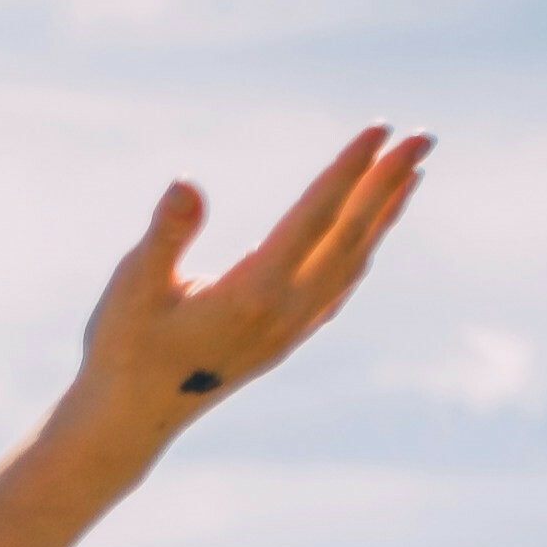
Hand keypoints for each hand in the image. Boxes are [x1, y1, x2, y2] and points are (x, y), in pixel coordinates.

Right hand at [60, 125, 429, 454]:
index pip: (314, 219)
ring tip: (412, 169)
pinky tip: (372, 227)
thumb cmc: (123, 346)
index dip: (348, 171)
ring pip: (352, 261)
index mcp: (252, 294)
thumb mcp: (132, 286)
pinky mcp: (285, 337)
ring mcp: (290, 329)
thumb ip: (165, 235)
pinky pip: (341, 284)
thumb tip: (186, 184)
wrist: (129, 418)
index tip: (380, 128)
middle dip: (387, 183)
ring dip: (384, 213)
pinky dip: (363, 246)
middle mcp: (284, 313)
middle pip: (349, 237)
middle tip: (423, 135)